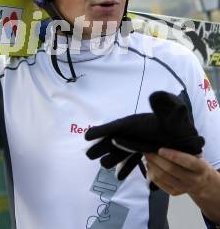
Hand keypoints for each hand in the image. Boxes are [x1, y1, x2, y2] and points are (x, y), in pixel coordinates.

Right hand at [85, 91, 204, 181]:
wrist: (187, 137)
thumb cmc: (177, 124)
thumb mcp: (172, 113)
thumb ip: (165, 106)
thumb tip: (158, 96)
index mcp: (134, 123)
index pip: (113, 127)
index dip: (100, 132)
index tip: (87, 137)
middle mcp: (131, 133)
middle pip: (111, 141)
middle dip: (100, 147)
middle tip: (89, 154)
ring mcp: (136, 143)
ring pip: (118, 152)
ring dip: (111, 159)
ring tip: (105, 165)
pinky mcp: (142, 152)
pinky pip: (130, 161)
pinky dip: (125, 169)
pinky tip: (120, 177)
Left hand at [145, 148, 215, 196]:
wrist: (202, 182)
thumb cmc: (194, 163)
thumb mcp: (195, 155)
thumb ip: (183, 149)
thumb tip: (163, 142)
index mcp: (200, 167)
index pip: (186, 161)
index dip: (172, 155)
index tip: (160, 149)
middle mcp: (193, 180)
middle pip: (171, 169)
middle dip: (156, 159)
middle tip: (147, 150)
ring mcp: (184, 188)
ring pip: (163, 176)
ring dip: (152, 165)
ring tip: (147, 157)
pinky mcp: (174, 192)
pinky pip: (159, 183)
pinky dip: (151, 173)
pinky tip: (150, 165)